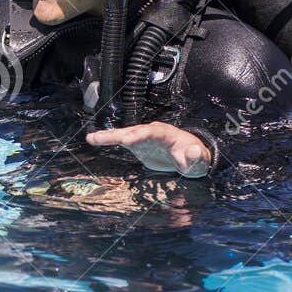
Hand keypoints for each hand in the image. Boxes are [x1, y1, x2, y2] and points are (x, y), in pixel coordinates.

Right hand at [86, 122, 212, 176]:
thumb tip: (194, 151)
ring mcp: (143, 137)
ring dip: (108, 136)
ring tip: (91, 138)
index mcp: (167, 134)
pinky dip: (108, 140)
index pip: (153, 132)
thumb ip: (197, 156)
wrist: (189, 157)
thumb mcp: (199, 160)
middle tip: (102, 138)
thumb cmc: (195, 159)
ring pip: (124, 134)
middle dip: (119, 134)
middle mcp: (153, 132)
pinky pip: (120, 140)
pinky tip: (93, 140)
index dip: (140, 136)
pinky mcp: (137, 144)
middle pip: (134, 130)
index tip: (128, 141)